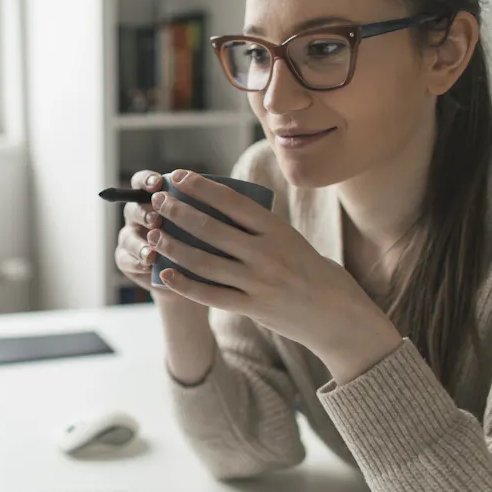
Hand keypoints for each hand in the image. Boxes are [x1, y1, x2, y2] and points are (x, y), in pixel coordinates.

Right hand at [113, 170, 201, 309]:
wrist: (192, 277)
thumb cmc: (202, 244)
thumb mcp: (204, 226)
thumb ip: (199, 211)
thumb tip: (211, 196)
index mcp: (154, 200)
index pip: (143, 182)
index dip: (147, 181)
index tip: (158, 184)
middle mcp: (139, 217)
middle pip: (132, 208)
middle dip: (143, 213)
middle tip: (156, 220)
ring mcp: (131, 239)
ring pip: (127, 236)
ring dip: (138, 243)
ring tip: (151, 253)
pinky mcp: (128, 261)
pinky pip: (126, 260)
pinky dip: (137, 262)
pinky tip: (149, 265)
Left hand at [148, 169, 402, 381]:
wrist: (338, 316)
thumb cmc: (312, 271)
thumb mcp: (291, 240)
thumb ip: (259, 228)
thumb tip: (217, 208)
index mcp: (277, 230)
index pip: (232, 202)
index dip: (201, 187)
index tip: (178, 176)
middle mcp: (266, 254)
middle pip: (211, 229)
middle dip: (178, 212)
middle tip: (157, 202)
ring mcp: (258, 282)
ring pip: (204, 261)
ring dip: (173, 245)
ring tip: (154, 233)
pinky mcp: (252, 307)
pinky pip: (210, 294)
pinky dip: (184, 283)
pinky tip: (165, 273)